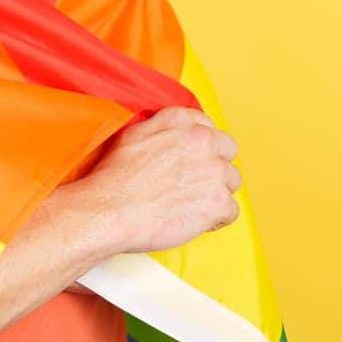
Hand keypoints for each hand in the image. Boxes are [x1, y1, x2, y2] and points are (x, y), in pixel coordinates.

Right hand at [73, 106, 242, 256]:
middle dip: (214, 167)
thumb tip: (175, 135)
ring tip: (191, 204)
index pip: (210, 129)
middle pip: (227, 152)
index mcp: (182, 121)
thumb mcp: (135, 133)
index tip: (191, 161)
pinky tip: (195, 220)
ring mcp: (214, 172)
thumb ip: (164, 128)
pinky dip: (216, 218)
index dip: (201, 148)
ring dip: (216, 192)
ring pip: (232, 181)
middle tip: (193, 184)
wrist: (109, 209)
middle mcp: (203, 141)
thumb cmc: (115, 177)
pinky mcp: (217, 202)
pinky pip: (231, 211)